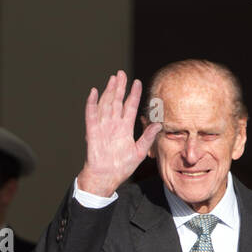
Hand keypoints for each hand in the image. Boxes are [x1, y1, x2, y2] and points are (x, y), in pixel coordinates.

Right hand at [76, 70, 162, 196]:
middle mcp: (114, 125)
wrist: (105, 178)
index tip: (137, 82)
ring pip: (106, 104)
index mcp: (125, 129)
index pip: (129, 107)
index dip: (133, 94)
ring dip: (108, 91)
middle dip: (120, 87)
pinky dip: (91, 103)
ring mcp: (103, 127)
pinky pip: (91, 115)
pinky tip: (93, 92)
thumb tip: (159, 124)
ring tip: (112, 79)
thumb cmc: (122, 168)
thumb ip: (148, 137)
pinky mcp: (92, 132)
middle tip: (122, 73)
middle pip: (117, 101)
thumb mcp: (139, 152)